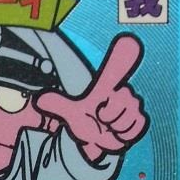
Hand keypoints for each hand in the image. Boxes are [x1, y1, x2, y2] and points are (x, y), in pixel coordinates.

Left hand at [36, 34, 148, 159]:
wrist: (96, 139)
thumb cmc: (85, 121)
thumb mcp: (70, 114)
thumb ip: (57, 105)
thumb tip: (39, 99)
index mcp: (107, 87)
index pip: (117, 69)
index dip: (126, 53)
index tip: (130, 40)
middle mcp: (123, 94)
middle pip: (124, 101)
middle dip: (109, 115)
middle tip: (99, 118)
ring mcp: (133, 107)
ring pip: (130, 117)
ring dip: (115, 127)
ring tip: (107, 127)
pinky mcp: (140, 121)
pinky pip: (137, 126)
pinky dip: (125, 133)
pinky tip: (117, 133)